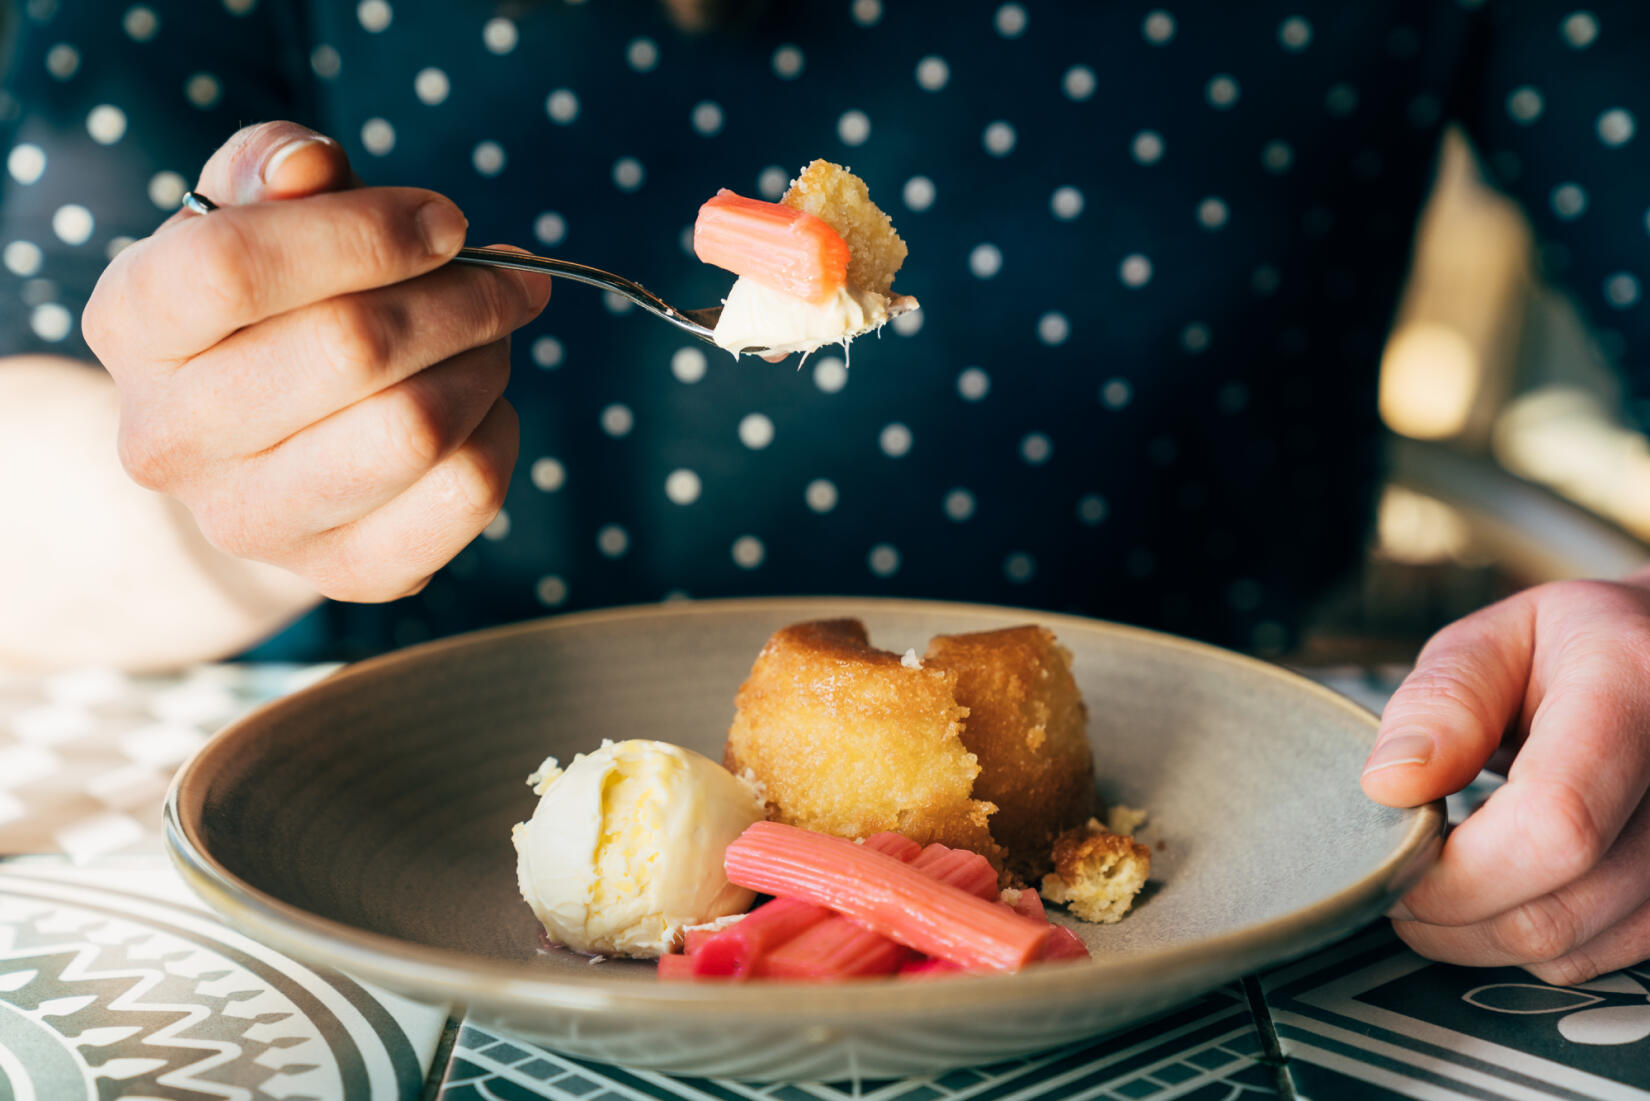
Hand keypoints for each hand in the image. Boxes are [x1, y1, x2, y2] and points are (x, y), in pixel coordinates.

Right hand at [83, 121, 550, 600]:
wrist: (257, 449)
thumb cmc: (266, 308)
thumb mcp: (250, 215)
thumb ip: (274, 167)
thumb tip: (310, 167)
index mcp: (131, 325)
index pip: (231, 266)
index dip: (366, 232)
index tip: (445, 222)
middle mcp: (171, 439)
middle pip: (351, 348)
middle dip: (459, 298)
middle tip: (500, 280)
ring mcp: (254, 522)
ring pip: (417, 428)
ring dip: (485, 363)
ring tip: (490, 338)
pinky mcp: (345, 573)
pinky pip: (467, 494)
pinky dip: (499, 432)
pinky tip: (480, 406)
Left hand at [1361, 567, 1649, 983]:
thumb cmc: (1575, 650)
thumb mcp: (1495, 641)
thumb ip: (1443, 703)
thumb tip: (1391, 786)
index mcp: (1639, 693)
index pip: (1556, 824)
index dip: (1458, 870)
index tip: (1398, 858)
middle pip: (1559, 908)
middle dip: (1449, 913)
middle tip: (1400, 872)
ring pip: (1574, 950)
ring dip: (1481, 934)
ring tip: (1446, 873)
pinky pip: (1600, 959)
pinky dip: (1533, 939)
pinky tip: (1506, 883)